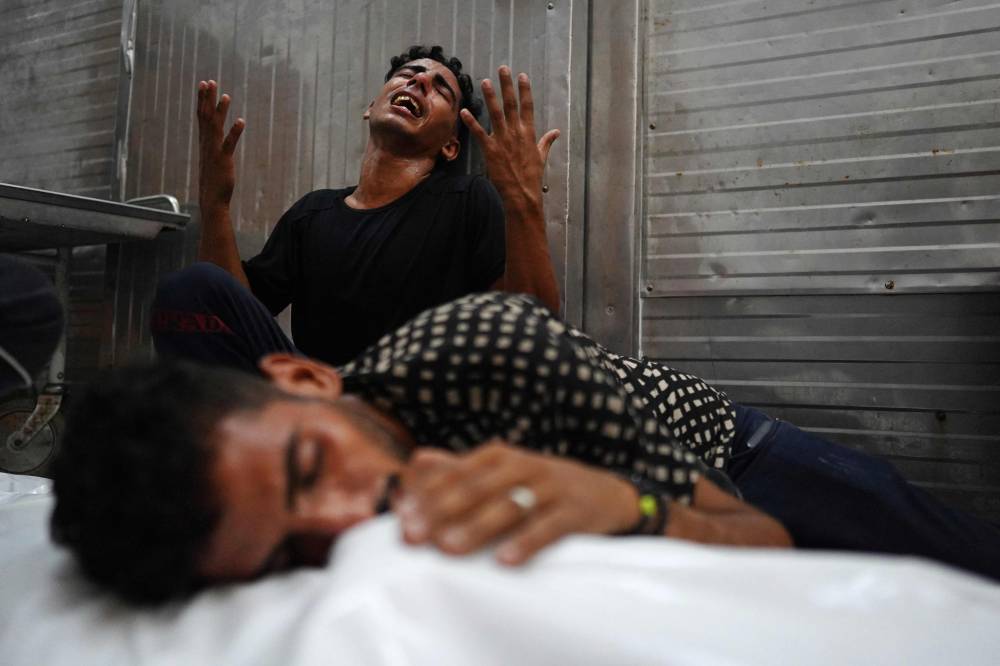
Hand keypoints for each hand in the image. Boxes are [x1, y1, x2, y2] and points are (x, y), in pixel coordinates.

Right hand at [197, 80, 244, 210]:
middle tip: (210, 81)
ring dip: (221, 111)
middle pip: (206, 117)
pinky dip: (235, 132)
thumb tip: (213, 135)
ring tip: (226, 96)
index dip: (202, 99)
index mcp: (204, 142)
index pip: (201, 116)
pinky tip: (241, 121)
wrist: (211, 199)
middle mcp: (207, 144)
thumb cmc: (213, 179)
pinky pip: (229, 144)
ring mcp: (214, 152)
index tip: (204, 84)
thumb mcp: (211, 158)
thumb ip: (212, 145)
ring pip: (216, 127)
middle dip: (207, 98)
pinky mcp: (224, 161)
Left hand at [395, 441, 638, 564]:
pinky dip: (527, 543)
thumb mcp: (503, 473)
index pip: (458, 474)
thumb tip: (416, 462)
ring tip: (450, 549)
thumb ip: (460, 470)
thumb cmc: (541, 488)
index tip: (402, 519)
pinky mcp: (575, 511)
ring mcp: (551, 488)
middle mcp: (524, 466)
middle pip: (478, 488)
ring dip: (477, 528)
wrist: (607, 495)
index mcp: (500, 457)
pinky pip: (549, 528)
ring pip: (509, 507)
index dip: (428, 495)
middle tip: (415, 536)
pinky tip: (505, 560)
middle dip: (442, 512)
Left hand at [460, 67, 559, 214]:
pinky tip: (465, 111)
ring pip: (496, 114)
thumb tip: (556, 132)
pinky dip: (472, 122)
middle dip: (507, 85)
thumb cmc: (532, 177)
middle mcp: (516, 133)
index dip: (525, 90)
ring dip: (490, 97)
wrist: (522, 194)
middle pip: (511, 104)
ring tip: (485, 81)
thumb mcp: (541, 156)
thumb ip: (546, 141)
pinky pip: (480, 133)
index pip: (528, 107)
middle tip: (503, 69)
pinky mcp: (491, 150)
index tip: (522, 76)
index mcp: (529, 133)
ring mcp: (503, 140)